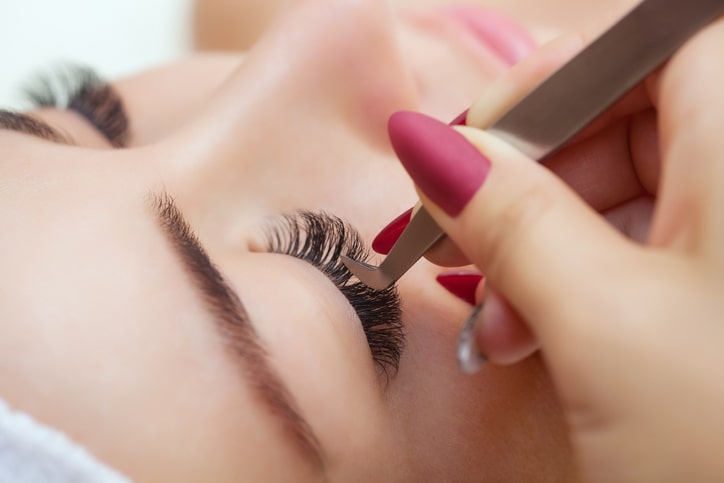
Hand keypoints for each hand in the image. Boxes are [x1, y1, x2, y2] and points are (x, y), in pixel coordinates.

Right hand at [387, 18, 723, 482]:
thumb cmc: (721, 447)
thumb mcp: (600, 322)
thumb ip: (508, 219)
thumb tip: (424, 142)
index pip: (652, 48)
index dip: (557, 80)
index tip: (474, 145)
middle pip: (626, 125)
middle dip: (526, 184)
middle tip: (455, 238)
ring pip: (623, 197)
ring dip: (537, 247)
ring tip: (492, 318)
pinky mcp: (719, 292)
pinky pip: (639, 253)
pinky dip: (575, 282)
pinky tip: (528, 332)